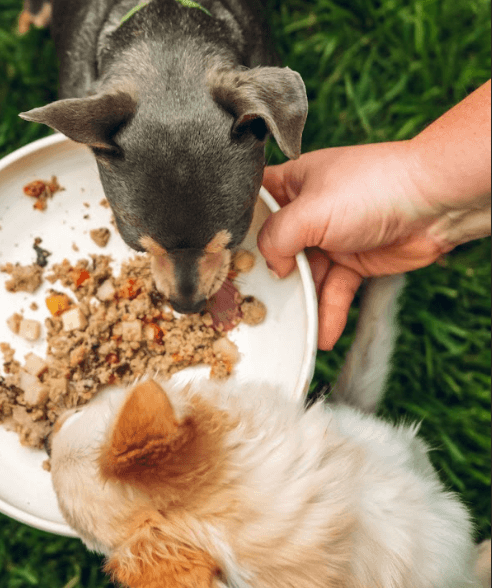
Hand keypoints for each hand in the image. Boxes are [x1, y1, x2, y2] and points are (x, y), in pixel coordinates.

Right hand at [258, 142, 445, 350]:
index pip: (253, 206)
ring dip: (300, 304)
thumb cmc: (373, 189)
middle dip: (266, 277)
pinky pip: (333, 292)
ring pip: (304, 277)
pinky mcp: (353, 262)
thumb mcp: (308, 211)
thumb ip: (275, 239)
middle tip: (250, 303)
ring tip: (289, 329)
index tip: (222, 260)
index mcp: (291, 184)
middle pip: (274, 249)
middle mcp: (307, 211)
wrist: (435, 203)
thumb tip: (271, 268)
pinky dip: (329, 313)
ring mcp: (330, 239)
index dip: (238, 231)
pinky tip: (323, 334)